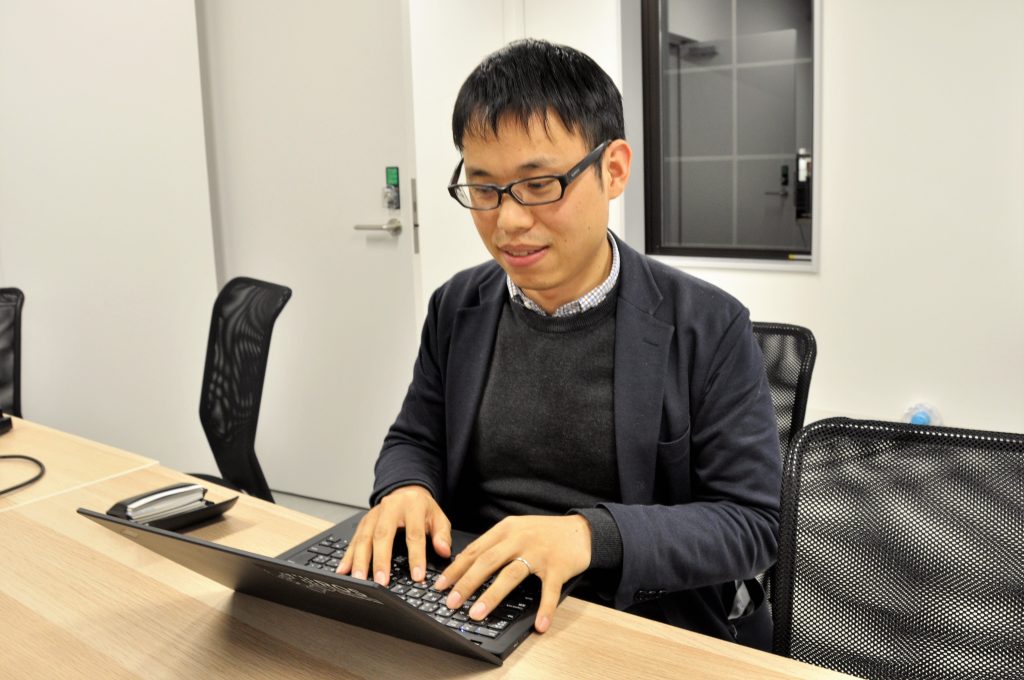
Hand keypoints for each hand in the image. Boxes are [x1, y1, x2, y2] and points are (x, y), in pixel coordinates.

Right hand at [336, 485, 451, 586]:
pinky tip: (343, 570)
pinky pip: (353, 539)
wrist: (407, 491)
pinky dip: (348, 556)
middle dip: (380, 560)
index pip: (414, 534)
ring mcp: (374, 514)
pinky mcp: (363, 522)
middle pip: (383, 535)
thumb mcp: (438, 517)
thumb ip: (442, 534)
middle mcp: (389, 508)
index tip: (417, 576)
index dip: (416, 556)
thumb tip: (444, 551)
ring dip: (360, 560)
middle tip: (380, 582)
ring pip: (364, 538)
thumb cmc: (423, 509)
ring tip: (359, 580)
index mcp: (412, 505)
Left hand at [432, 515, 590, 633]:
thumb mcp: (517, 529)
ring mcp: (539, 553)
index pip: (475, 550)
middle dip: (466, 583)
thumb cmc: (545, 533)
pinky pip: (549, 591)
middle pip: (487, 562)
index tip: (440, 585)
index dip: (456, 568)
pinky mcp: (558, 567)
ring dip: (492, 596)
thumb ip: (494, 543)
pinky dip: (545, 609)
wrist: (581, 530)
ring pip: (511, 575)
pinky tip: (539, 624)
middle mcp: (520, 539)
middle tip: (451, 602)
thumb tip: (466, 563)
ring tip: (477, 613)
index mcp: (506, 529)